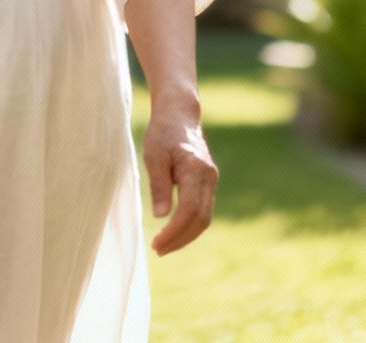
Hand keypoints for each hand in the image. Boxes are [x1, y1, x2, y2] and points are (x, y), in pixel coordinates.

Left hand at [143, 93, 216, 255]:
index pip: (189, 209)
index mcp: (196, 169)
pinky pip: (203, 210)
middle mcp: (209, 177)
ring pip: (205, 218)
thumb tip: (161, 216)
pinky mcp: (208, 183)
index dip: (174, 230)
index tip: (157, 242)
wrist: (179, 115)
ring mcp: (212, 180)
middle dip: (180, 238)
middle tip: (158, 250)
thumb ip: (159, 185)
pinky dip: (190, 225)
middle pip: (201, 219)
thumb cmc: (163, 133)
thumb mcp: (154, 156)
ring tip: (164, 246)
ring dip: (186, 235)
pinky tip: (174, 232)